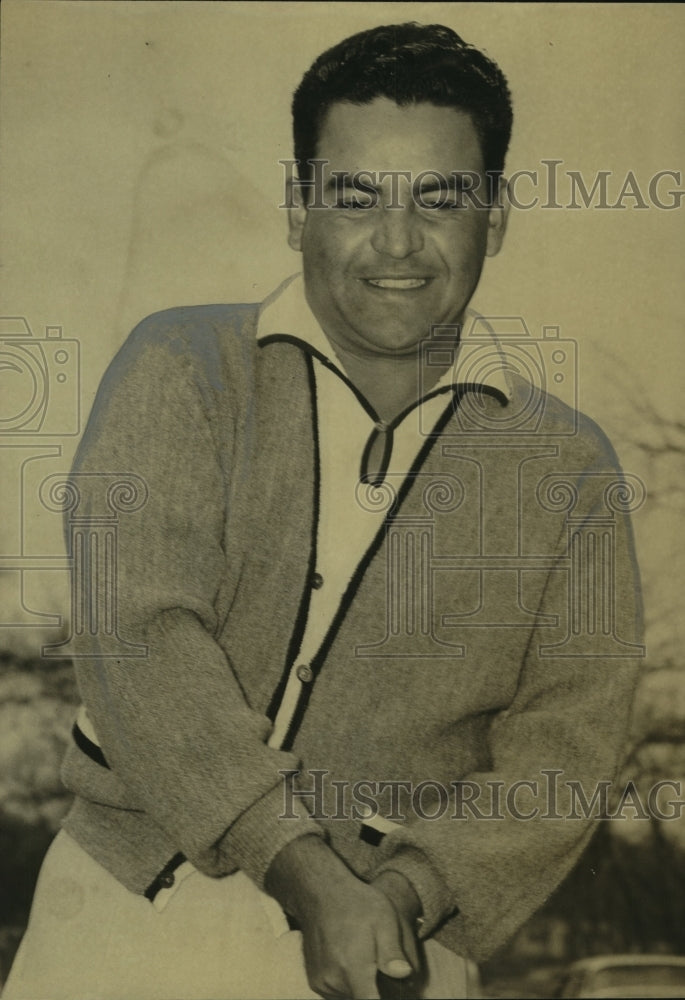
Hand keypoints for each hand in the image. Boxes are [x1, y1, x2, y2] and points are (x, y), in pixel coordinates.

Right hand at [265, 836, 419, 998]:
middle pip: (363, 999)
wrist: (323, 893)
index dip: (385, 999)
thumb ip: (393, 950)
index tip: (389, 986)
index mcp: (353, 967)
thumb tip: (404, 974)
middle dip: (378, 990)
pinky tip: (353, 961)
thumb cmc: (358, 904)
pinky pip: (338, 993)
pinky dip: (349, 984)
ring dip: (363, 987)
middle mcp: (333, 980)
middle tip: (382, 965)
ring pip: (351, 997)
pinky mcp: (315, 982)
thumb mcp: (384, 920)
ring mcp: (322, 983)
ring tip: (367, 959)